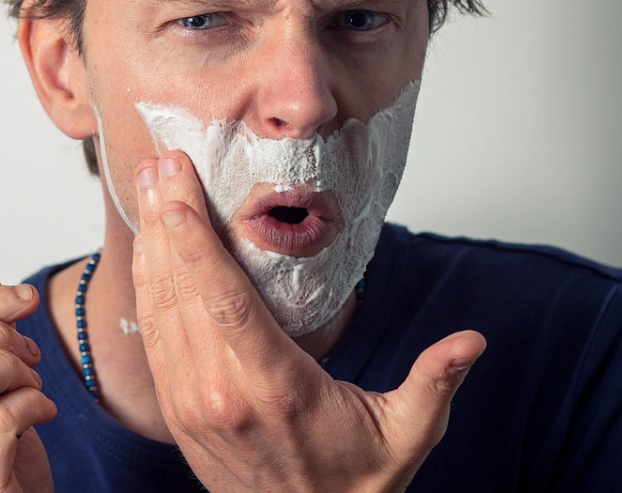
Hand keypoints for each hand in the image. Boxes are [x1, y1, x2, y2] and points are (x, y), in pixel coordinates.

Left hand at [133, 151, 485, 492]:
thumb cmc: (355, 481)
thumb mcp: (408, 435)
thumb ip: (434, 384)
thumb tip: (472, 341)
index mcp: (276, 390)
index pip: (225, 305)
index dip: (197, 244)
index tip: (181, 192)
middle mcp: (221, 396)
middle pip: (184, 294)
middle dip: (169, 221)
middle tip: (161, 161)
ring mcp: (192, 406)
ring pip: (160, 311)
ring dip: (154, 246)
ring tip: (152, 187)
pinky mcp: (178, 411)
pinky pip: (154, 338)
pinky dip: (148, 288)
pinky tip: (150, 248)